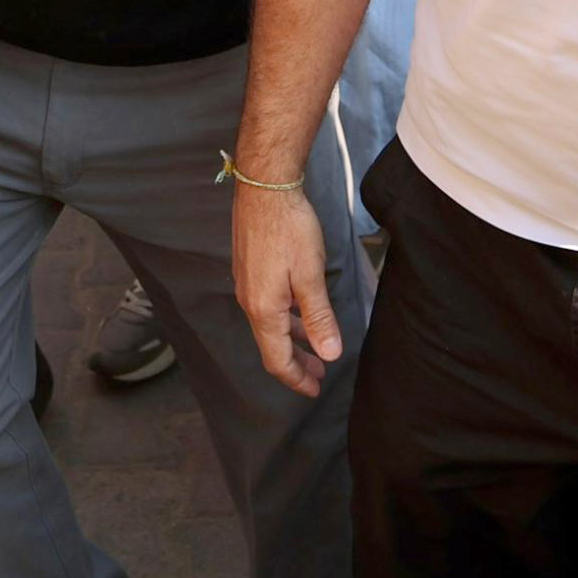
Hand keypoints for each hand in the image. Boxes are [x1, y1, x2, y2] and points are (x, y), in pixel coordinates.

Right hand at [230, 174, 343, 397]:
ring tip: (315, 347)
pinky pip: (267, 307)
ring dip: (292, 340)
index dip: (297, 379)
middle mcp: (250, 302)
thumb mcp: (311, 276)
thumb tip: (330, 353)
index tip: (315, 390)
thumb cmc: (289, 229)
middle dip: (296, 363)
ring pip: (270, 326)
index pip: (277, 359)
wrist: (264, 188)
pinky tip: (301, 312)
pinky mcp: (250, 269)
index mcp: (264, 310)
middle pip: (271, 346)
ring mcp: (247, 285)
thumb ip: (319, 317)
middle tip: (319, 375)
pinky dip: (286, 319)